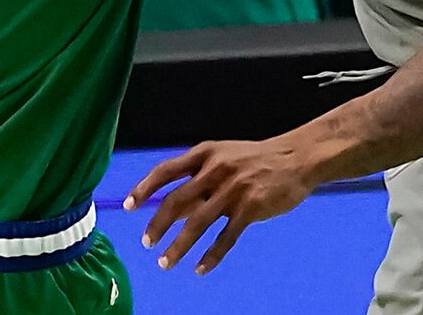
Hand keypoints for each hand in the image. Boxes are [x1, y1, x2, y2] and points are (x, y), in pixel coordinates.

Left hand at [126, 137, 315, 275]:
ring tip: (165, 262)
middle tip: (146, 243)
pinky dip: (211, 255)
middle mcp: (216, 168)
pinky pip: (226, 237)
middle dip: (158, 224)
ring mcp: (234, 188)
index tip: (128, 206)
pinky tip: (200, 268)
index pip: (166, 170)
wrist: (295, 157)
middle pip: (177, 200)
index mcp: (206, 153)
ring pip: (197, 223)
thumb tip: (172, 205)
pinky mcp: (252, 206)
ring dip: (179, 246)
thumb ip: (199, 177)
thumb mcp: (224, 157)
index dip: (145, 188)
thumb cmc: (255, 159)